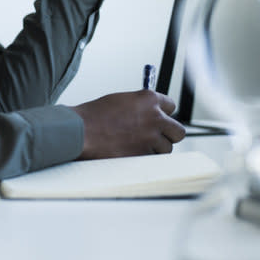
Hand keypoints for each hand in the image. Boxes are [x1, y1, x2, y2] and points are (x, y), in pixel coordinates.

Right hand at [69, 90, 185, 159]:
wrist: (81, 130)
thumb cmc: (94, 115)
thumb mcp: (120, 100)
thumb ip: (139, 105)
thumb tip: (148, 112)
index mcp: (148, 99)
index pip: (171, 105)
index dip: (164, 113)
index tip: (160, 117)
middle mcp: (154, 117)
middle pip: (177, 130)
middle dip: (168, 134)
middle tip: (156, 136)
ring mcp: (151, 137)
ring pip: (166, 148)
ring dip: (155, 148)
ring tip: (136, 145)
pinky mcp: (144, 155)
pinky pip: (152, 159)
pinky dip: (144, 158)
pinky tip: (129, 151)